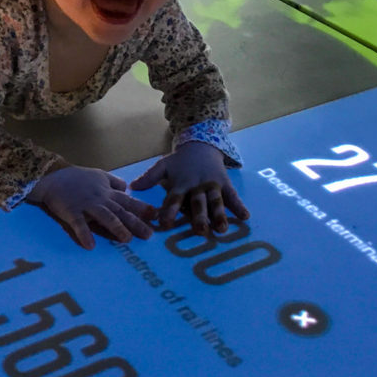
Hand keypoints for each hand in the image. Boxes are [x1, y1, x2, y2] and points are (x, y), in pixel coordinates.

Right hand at [27, 165, 156, 249]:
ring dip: (116, 227)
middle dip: (135, 222)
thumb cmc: (76, 178)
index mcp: (107, 192)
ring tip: (126, 239)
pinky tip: (91, 245)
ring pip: (105, 216)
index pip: (128, 201)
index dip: (142, 208)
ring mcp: (86, 205)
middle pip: (121, 211)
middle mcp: (100, 198)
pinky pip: (79, 224)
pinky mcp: (71, 211)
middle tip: (148, 235)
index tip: (156, 216)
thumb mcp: (98, 175)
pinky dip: (85, 234)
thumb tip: (127, 188)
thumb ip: (113, 182)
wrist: (52, 178)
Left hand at [130, 142, 248, 233]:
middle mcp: (197, 186)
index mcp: (180, 184)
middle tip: (200, 231)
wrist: (201, 145)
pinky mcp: (225, 184)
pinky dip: (239, 206)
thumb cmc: (179, 162)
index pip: (173, 199)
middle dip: (199, 217)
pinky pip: (232, 196)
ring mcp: (212, 185)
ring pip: (216, 202)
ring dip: (219, 215)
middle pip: (197, 203)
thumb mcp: (163, 166)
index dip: (169, 211)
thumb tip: (131, 187)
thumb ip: (149, 177)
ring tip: (222, 229)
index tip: (165, 224)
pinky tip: (245, 217)